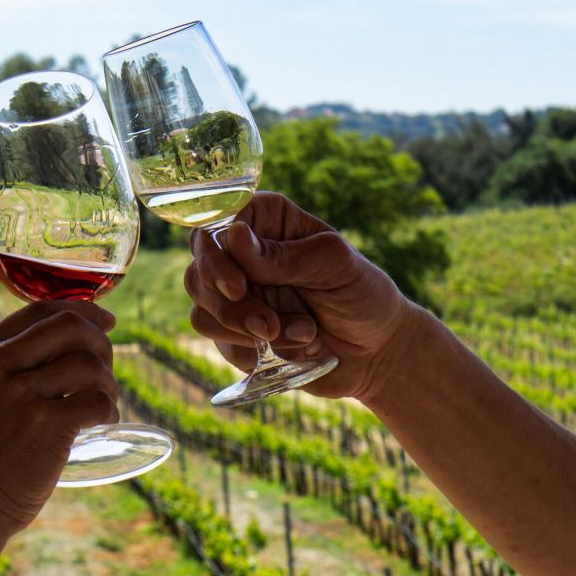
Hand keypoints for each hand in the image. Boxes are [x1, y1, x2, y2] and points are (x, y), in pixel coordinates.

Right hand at [0, 301, 118, 537]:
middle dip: (102, 342)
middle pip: (71, 326)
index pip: (40, 309)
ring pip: (90, 364)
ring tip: (104, 404)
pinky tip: (104, 422)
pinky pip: (98, 400)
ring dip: (108, 383)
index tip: (106, 320)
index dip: (82, 309)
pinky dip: (109, 410)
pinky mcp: (46, 426)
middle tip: (106, 369)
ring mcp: (20, 395)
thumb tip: (55, 337)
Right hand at [185, 191, 421, 401]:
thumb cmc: (362, 295)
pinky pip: (218, 342)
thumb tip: (233, 237)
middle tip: (270, 326)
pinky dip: (253, 353)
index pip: (215, 224)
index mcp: (267, 222)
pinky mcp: (234, 333)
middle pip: (198, 272)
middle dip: (232, 307)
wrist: (377, 352)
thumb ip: (284, 255)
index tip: (239, 286)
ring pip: (203, 312)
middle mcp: (242, 256)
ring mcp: (235, 296)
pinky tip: (294, 350)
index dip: (215, 256)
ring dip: (248, 332)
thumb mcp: (334, 265)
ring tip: (302, 335)